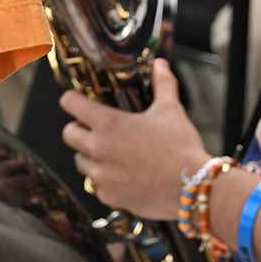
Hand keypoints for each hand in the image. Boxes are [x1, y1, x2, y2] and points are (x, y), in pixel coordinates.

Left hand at [62, 58, 206, 218]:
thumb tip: (160, 66)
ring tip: (112, 154)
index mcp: (108, 124)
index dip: (73, 99)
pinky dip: (106, 180)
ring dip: (90, 156)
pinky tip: (124, 175)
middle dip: (80, 130)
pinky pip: (97, 186)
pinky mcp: (108, 195)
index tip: (78, 101)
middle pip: (68, 134)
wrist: (192, 187)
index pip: (70, 103)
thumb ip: (162, 84)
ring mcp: (101, 175)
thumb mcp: (171, 110)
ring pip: (80, 162)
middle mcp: (98, 149)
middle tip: (97, 130)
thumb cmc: (181, 150)